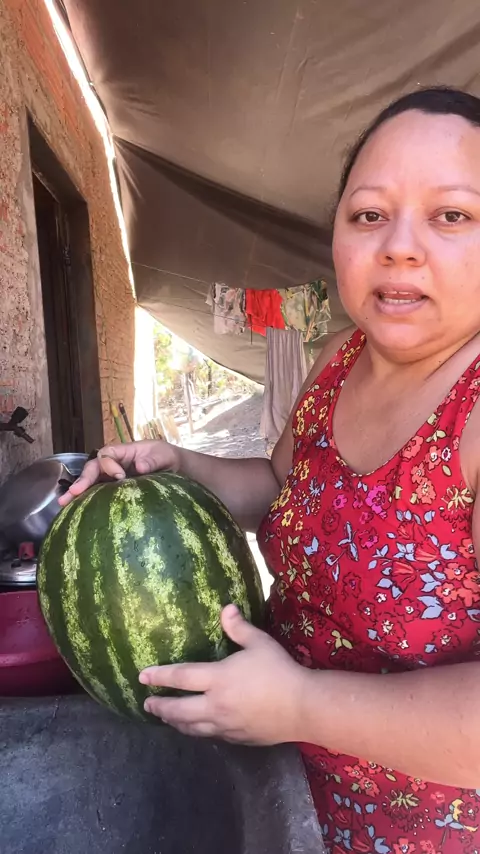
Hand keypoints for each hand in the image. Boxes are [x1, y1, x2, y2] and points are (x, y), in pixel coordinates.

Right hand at [58, 440, 179, 505]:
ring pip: (91, 481)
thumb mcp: (163, 456)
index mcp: (123, 451)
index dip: (109, 464)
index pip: (107, 454)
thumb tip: (140, 467)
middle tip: (74, 492)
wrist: (174, 468)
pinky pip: (98, 493)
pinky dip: (87, 500)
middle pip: (93, 468)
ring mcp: (112, 477)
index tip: (120, 476)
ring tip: (63, 503)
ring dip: (77, 491)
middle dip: (83, 479)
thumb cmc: (167, 458)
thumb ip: (152, 461)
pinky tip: (76, 510)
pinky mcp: (114, 490)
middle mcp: (113, 463)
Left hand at [139, 604, 309, 744]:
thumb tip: (226, 609)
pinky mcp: (236, 738)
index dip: (160, 676)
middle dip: (160, 707)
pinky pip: (210, 735)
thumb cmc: (279, 670)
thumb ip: (239, 628)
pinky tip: (196, 728)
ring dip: (175, 722)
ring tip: (166, 719)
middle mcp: (215, 704)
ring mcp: (225, 725)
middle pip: (179, 709)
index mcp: (218, 678)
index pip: (180, 677)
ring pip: (191, 727)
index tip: (142, 677)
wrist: (302, 707)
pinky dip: (197, 731)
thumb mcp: (259, 643)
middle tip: (147, 704)